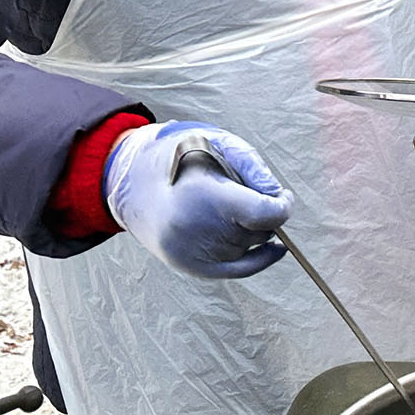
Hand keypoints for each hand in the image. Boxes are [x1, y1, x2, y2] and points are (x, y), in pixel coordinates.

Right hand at [103, 122, 292, 277]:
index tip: (284, 196)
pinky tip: (273, 248)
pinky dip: (259, 259)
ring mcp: (193, 254)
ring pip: (248, 247)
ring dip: (252, 230)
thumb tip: (278, 196)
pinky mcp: (190, 267)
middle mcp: (198, 232)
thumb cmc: (179, 158)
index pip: (264, 214)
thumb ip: (252, 166)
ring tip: (226, 207)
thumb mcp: (214, 144)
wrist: (131, 183)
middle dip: (262, 213)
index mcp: (206, 198)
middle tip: (244, 193)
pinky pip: (238, 270)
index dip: (282, 205)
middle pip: (257, 231)